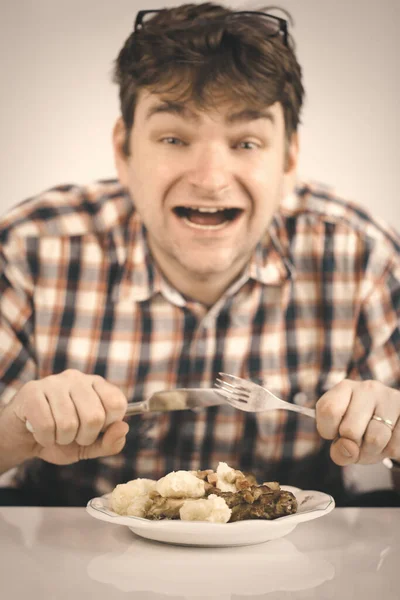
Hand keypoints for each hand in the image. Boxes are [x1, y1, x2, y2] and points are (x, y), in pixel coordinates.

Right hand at [2, 369, 128, 465]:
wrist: (23, 437)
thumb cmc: (60, 437)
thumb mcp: (89, 446)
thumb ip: (110, 442)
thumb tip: (123, 427)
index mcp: (96, 385)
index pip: (117, 403)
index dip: (109, 424)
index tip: (97, 429)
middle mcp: (77, 378)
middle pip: (95, 416)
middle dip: (85, 437)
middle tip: (74, 436)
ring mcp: (53, 382)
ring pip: (69, 424)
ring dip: (62, 439)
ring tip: (56, 434)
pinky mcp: (32, 392)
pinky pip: (47, 425)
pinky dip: (45, 439)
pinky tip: (41, 432)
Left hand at [316, 379, 399, 465]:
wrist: (394, 426)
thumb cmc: (361, 431)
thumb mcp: (342, 439)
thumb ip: (338, 450)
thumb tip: (350, 449)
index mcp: (344, 388)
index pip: (328, 410)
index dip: (329, 431)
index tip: (335, 432)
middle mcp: (367, 388)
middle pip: (350, 430)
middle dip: (353, 447)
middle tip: (358, 443)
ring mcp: (390, 398)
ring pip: (375, 440)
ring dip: (372, 452)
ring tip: (374, 444)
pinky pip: (395, 445)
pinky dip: (390, 451)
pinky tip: (390, 440)